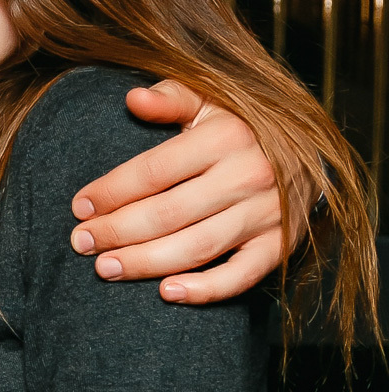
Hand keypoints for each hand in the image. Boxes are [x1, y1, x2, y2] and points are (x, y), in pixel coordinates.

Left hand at [68, 79, 307, 304]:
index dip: (111, 191)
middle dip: (116, 231)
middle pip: (166, 213)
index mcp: (224, 136)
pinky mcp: (279, 245)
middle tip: (81, 243)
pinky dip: (205, 290)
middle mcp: (247, 175)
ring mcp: (265, 214)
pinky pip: (241, 276)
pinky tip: (166, 294)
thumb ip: (171, 98)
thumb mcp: (211, 101)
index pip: (153, 170)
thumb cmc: (243, 127)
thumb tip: (132, 98)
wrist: (311, 152)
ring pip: (194, 248)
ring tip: (105, 268)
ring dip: (145, 263)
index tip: (80, 206)